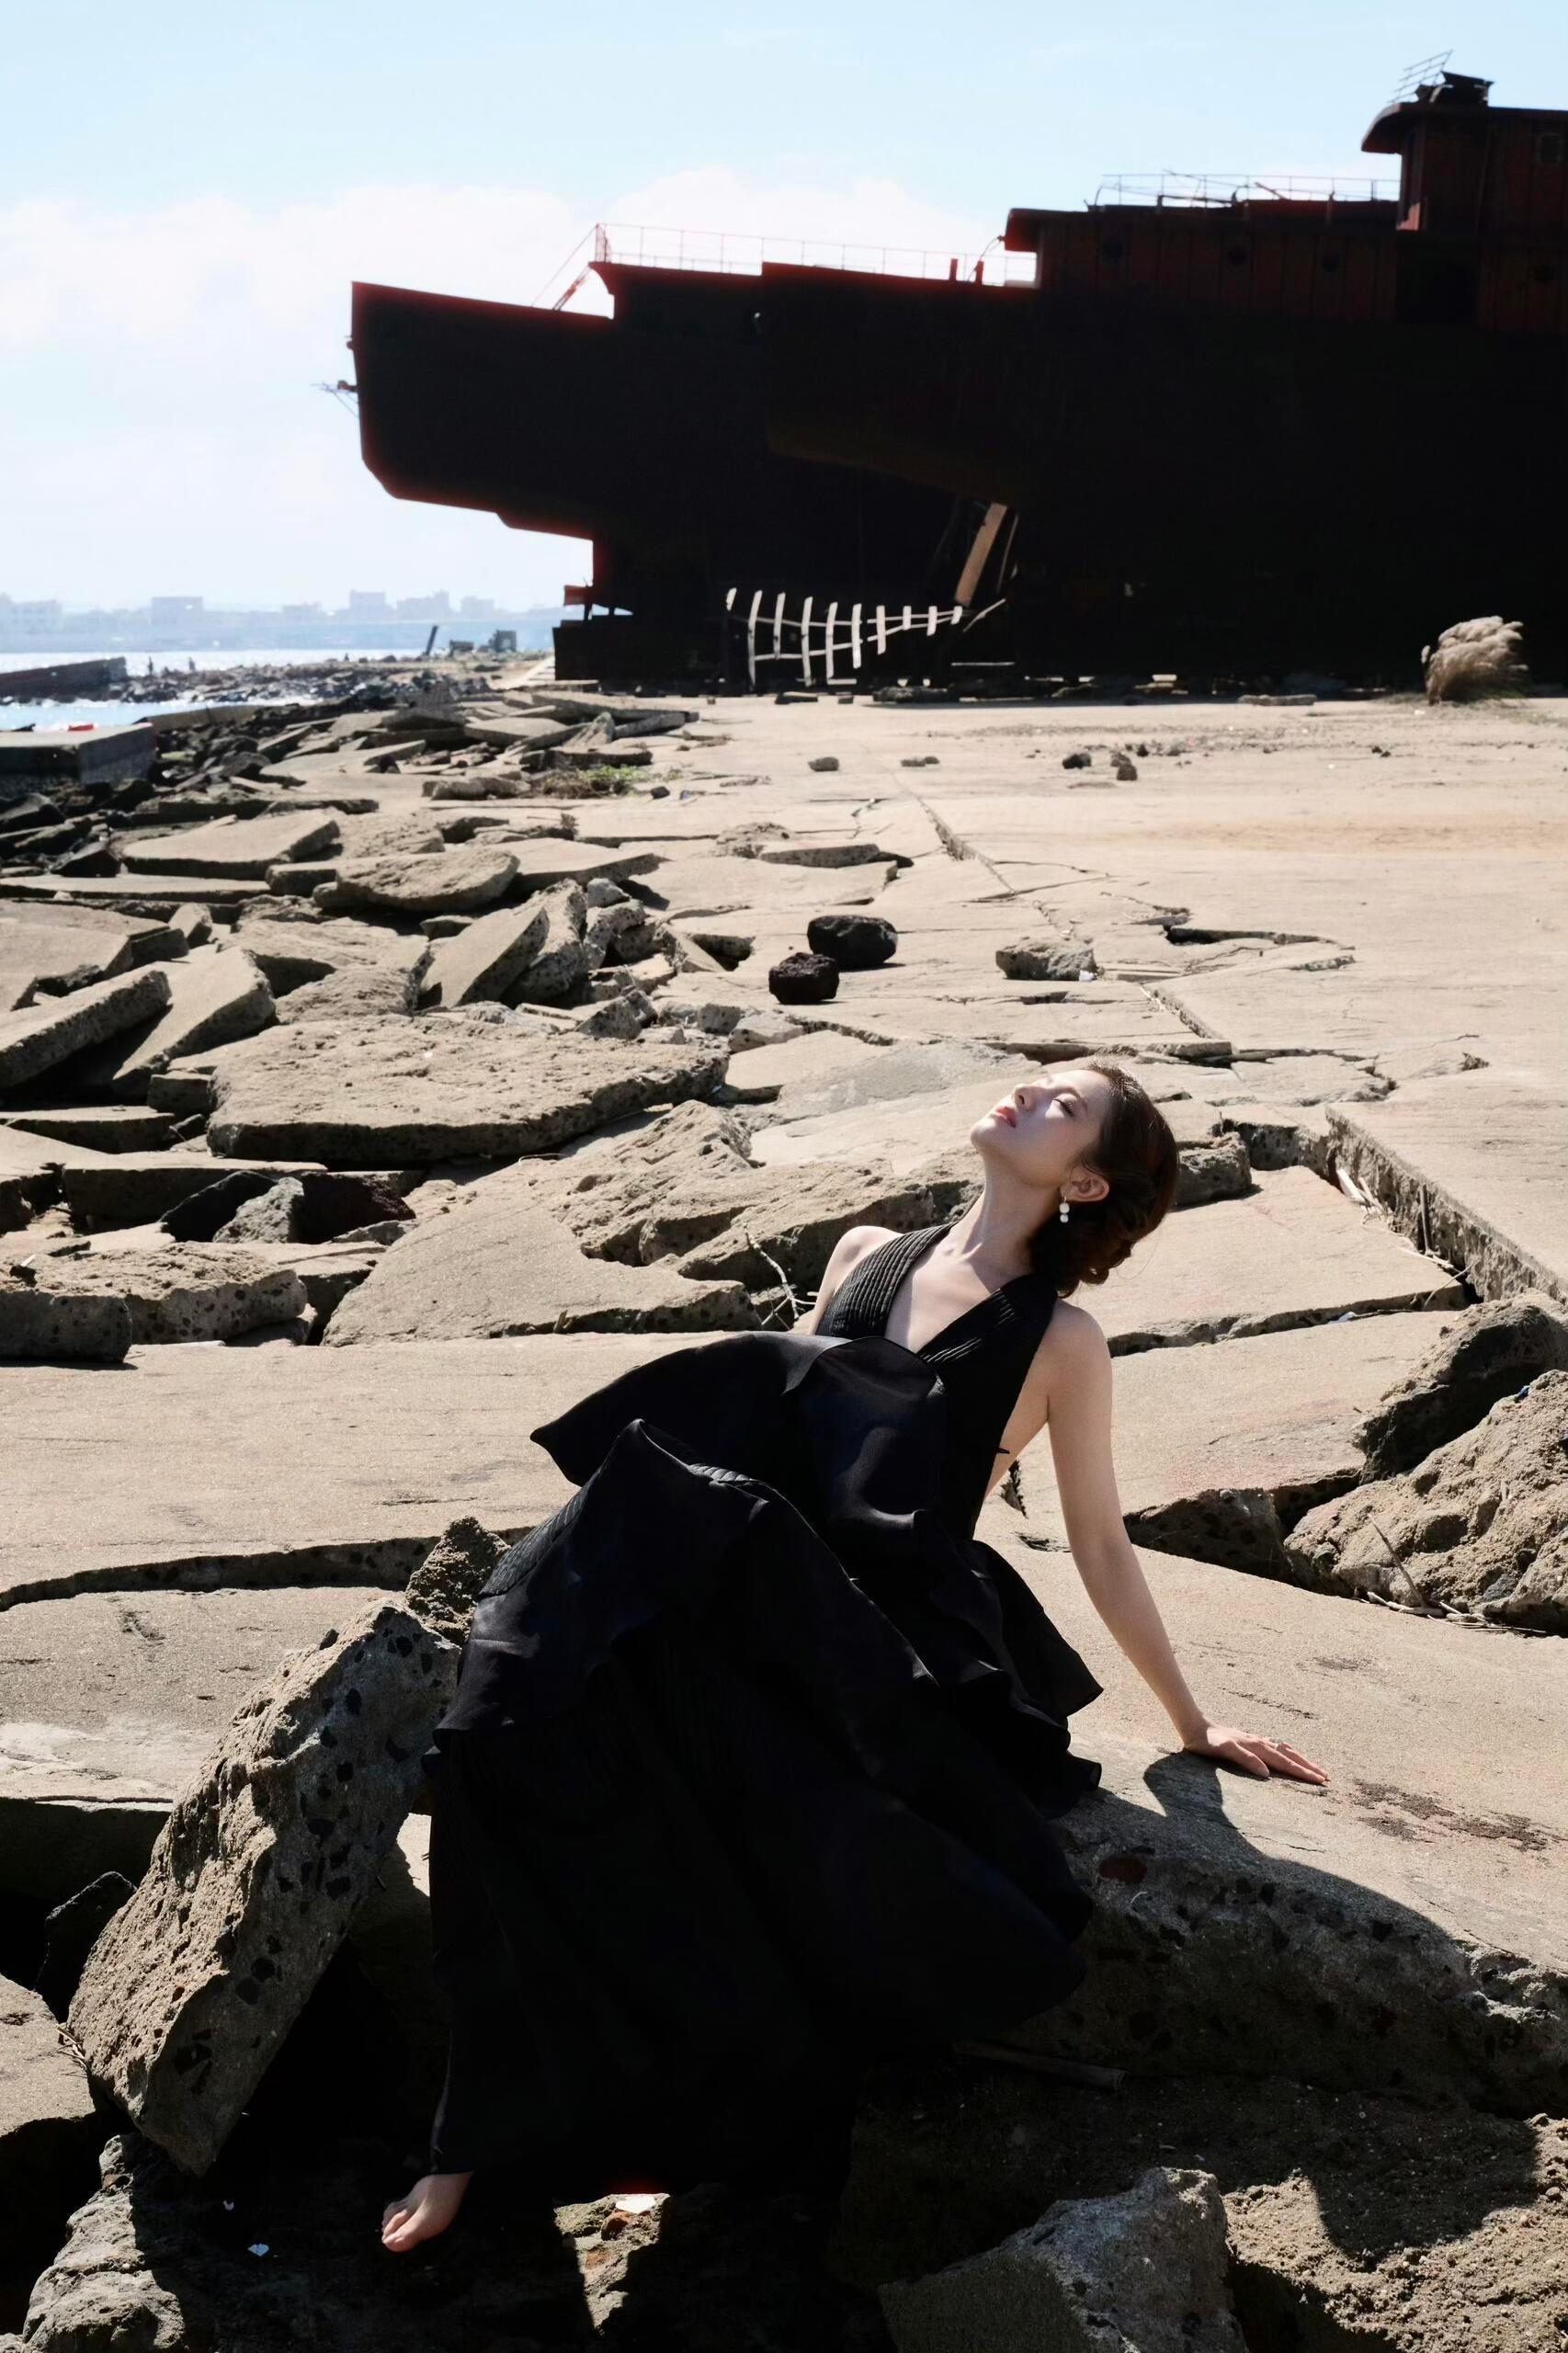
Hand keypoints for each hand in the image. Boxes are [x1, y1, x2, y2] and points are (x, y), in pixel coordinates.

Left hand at [1181, 1723, 1327, 1783]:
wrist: (1195, 1727)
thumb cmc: (1208, 1742)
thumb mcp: (1224, 1751)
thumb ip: (1245, 1759)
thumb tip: (1266, 1773)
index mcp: (1257, 1747)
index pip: (1285, 1762)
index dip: (1303, 1772)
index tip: (1320, 1780)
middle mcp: (1260, 1743)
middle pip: (1290, 1755)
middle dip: (1308, 1766)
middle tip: (1326, 1777)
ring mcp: (1256, 1741)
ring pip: (1284, 1750)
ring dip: (1300, 1759)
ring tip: (1314, 1767)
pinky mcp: (1250, 1742)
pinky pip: (1275, 1747)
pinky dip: (1287, 1753)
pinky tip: (1287, 1754)